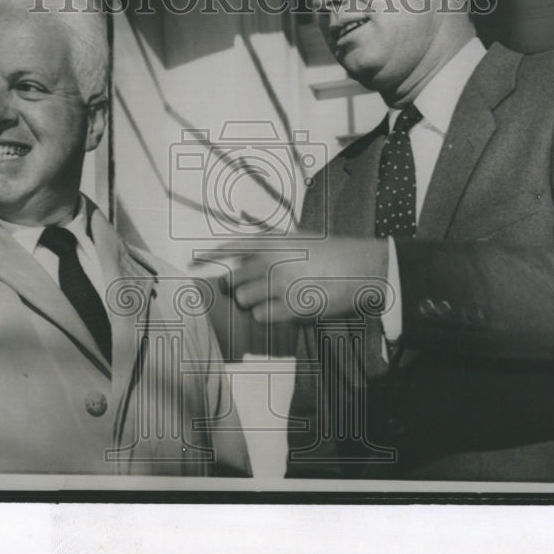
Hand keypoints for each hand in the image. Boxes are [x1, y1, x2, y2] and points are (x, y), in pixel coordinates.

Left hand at [215, 235, 390, 324]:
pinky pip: (260, 316)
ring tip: (278, 297)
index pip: (229, 246)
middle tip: (257, 289)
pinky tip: (284, 308)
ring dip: (254, 302)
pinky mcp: (290, 306)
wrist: (362, 267)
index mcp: (272, 240)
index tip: (191, 263)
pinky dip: (267, 315)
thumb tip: (240, 256)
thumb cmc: (330, 253)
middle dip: (238, 288)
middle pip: (231, 281)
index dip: (207, 255)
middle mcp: (270, 259)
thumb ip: (268, 244)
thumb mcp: (298, 238)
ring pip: (243, 300)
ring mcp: (279, 284)